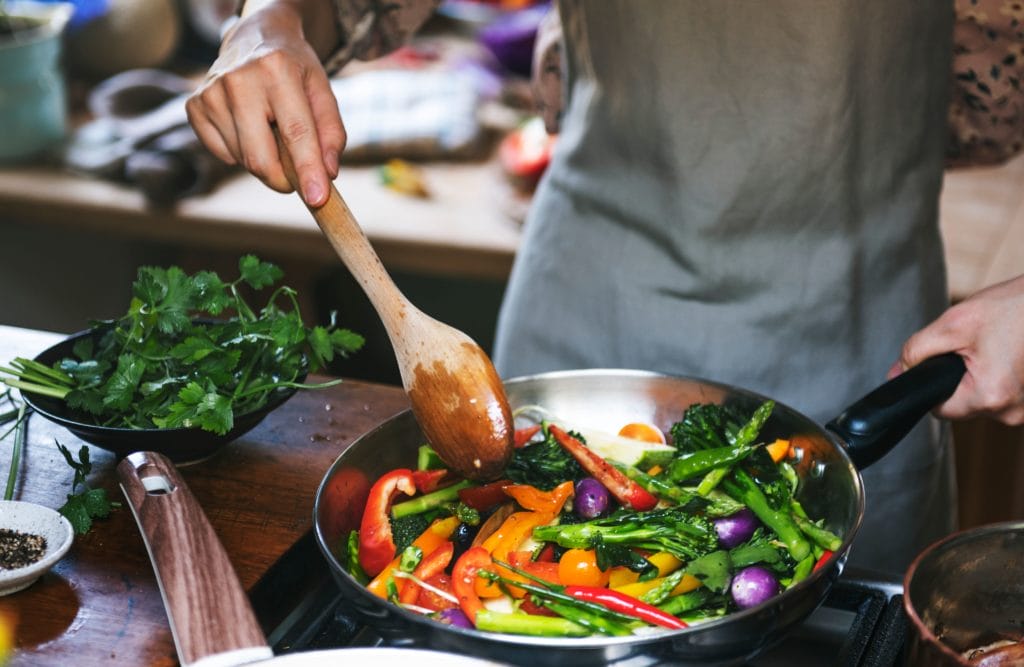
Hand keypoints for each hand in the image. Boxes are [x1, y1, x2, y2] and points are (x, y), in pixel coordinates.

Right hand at [185, 1, 343, 205]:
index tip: (318, 200)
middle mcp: (239, 80)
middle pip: (260, 157)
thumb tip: (327, 174)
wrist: (255, 36)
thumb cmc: (295, 70)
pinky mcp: (194, 106)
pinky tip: (249, 127)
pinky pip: (223, 155)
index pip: (295, 133)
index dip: (307, 170)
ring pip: (243, 160)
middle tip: (297, 176)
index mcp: (277, 70)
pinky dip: (241, 152)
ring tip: (271, 128)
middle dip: (283, 179)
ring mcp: (211, 93)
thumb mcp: (323, 91)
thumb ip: (332, 133)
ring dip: (264, 159)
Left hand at [890, 274, 1023, 424]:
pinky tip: (1010, 352)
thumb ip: (917, 351)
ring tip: (996, 345)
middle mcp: (1013, 412)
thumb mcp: (955, 323)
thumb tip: (897, 373)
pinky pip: (1006, 394)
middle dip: (960, 377)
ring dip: (982, 375)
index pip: (939, 410)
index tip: (941, 362)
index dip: (932, 385)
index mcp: (990, 397)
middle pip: (964, 405)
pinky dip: (1002, 375)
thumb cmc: (1018, 307)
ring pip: (986, 399)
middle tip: (974, 345)